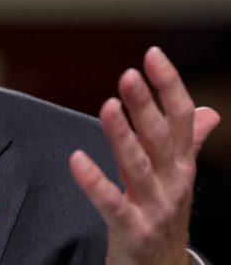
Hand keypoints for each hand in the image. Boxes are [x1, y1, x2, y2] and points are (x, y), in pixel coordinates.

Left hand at [69, 47, 219, 264]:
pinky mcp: (131, 229)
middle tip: (128, 74)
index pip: (180, 119)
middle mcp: (172, 183)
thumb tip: (208, 113)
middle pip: (159, 138)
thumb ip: (187, 143)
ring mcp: (153, 207)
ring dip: (123, 136)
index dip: (169, 86)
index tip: (152, 54)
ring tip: (108, 106)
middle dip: (145, 104)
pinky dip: (94, 181)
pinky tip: (76, 159)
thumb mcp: (178, 178)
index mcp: (181, 165)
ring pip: (138, 166)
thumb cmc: (163, 216)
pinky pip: (111, 203)